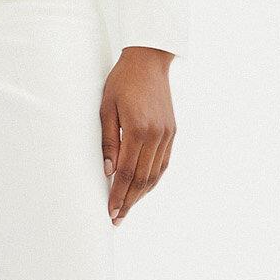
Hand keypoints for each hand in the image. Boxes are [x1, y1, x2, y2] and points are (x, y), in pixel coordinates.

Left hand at [100, 46, 176, 223]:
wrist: (149, 61)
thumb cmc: (122, 81)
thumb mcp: (106, 109)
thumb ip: (108, 142)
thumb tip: (108, 171)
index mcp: (138, 130)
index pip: (128, 173)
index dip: (118, 195)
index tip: (111, 211)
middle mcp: (156, 135)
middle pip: (143, 179)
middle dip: (129, 201)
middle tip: (117, 218)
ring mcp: (167, 135)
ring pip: (155, 174)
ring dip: (141, 194)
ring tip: (128, 208)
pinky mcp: (172, 132)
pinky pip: (164, 163)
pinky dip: (153, 179)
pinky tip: (143, 189)